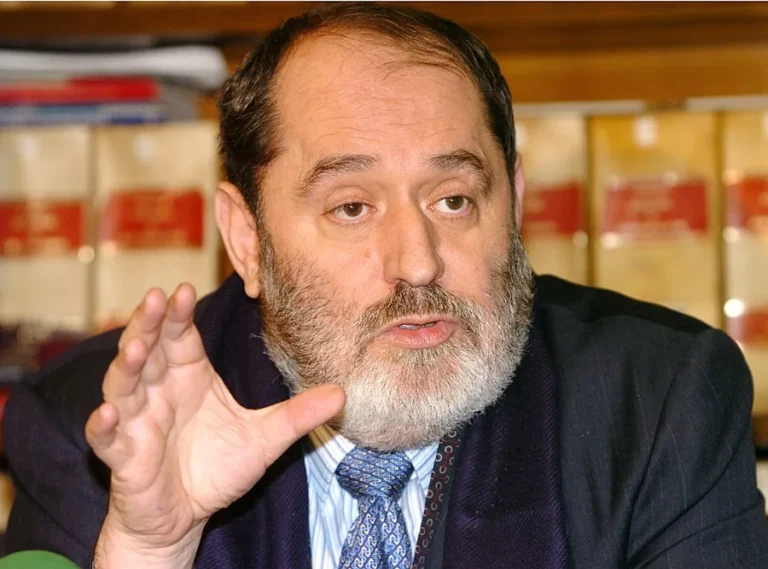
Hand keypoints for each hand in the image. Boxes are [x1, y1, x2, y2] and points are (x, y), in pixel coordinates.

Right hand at [85, 284, 344, 565]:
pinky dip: (103, 426)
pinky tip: (107, 414)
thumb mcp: (265, 439)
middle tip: (154, 298)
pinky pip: (107, 439)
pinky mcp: (122, 457)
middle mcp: (158, 391)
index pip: (180, 336)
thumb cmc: (217, 469)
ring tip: (135, 348)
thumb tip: (342, 394)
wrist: (186, 516)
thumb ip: (298, 415)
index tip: (184, 290)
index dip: (178, 314)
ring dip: (125, 366)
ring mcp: (136, 422)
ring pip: (122, 386)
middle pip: (147, 349)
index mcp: (188, 376)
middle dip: (147, 324)